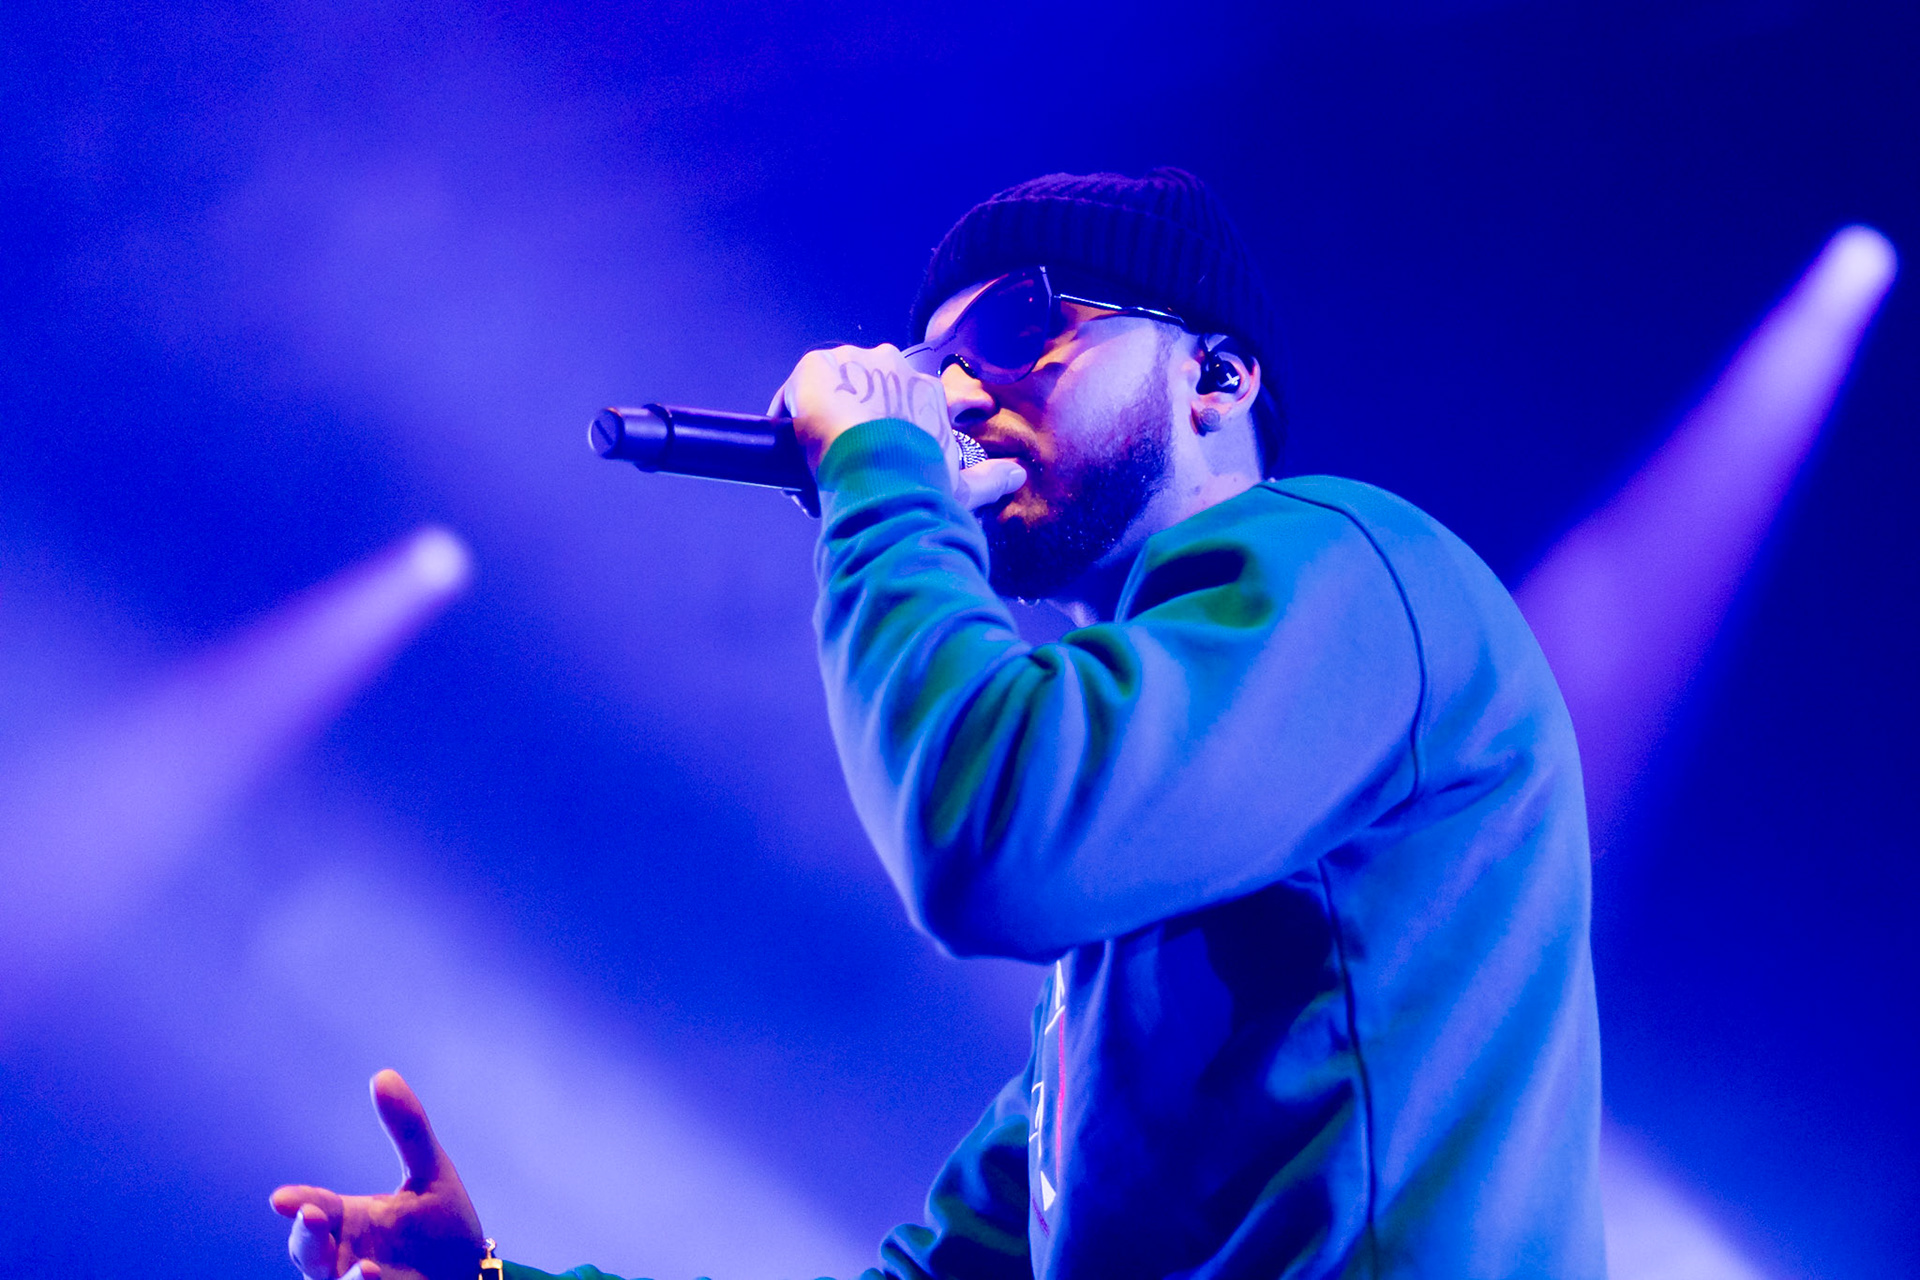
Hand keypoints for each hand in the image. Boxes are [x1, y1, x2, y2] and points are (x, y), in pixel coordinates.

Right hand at [270, 1070, 486, 1279]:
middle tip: (313, 1217)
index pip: (315, 1209)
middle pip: (308, 1251)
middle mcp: (344, 1255)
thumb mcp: (431, 1172)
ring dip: (344, 1279)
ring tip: (366, 1267)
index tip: (282, 1199)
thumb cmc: (443, 1223)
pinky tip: (376, 1277)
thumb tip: (383, 1074)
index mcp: (349, 1219)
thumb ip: (409, 1130)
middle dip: (307, 1238)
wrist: (473, 1274)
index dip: (300, 1204)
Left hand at [772, 343, 1025, 509]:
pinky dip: (789, 412)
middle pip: (866, 388)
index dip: (892, 423)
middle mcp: (894, 367)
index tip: (886, 450)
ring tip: (814, 457)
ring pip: (831, 388)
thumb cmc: (924, 483)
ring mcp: (855, 362)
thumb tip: (1020, 476)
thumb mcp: (963, 486)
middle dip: (856, 419)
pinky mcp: (818, 367)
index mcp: (927, 392)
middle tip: (844, 459)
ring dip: (823, 417)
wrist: (881, 474)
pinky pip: (797, 386)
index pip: (910, 396)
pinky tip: (787, 443)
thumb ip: (992, 479)